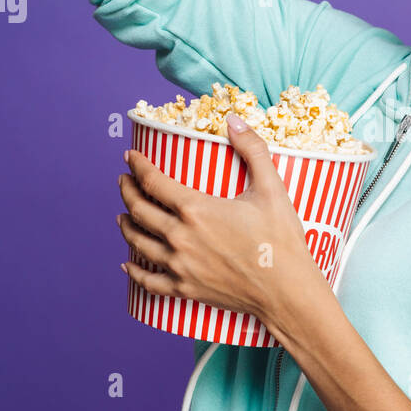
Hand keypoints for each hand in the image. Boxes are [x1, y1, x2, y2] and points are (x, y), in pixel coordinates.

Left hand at [116, 112, 323, 333]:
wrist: (287, 291)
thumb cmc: (281, 240)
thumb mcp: (272, 188)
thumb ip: (252, 149)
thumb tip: (234, 120)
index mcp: (197, 210)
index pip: (154, 182)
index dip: (138, 166)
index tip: (130, 157)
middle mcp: (180, 237)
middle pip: (140, 211)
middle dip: (127, 192)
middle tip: (124, 181)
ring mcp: (180, 266)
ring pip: (138, 243)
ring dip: (126, 226)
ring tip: (123, 216)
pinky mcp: (186, 289)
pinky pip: (149, 280)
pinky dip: (134, 271)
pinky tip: (127, 264)